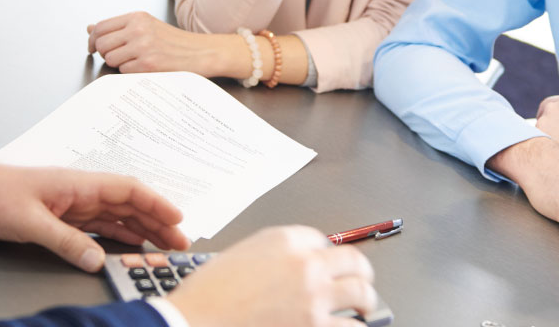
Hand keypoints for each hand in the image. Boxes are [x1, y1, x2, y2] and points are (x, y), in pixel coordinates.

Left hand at [0, 153, 189, 271]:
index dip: (155, 203)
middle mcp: (80, 191)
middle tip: (181, 242)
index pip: (127, 189)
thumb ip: (65, 241)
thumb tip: (97, 259)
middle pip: (129, 203)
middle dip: (158, 220)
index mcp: (77, 184)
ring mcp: (73, 203)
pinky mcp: (63, 216)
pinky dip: (120, 235)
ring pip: (118, 215)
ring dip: (142, 229)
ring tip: (164, 246)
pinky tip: (131, 245)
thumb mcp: (28, 222)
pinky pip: (100, 225)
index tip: (177, 219)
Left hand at [87, 11, 221, 75]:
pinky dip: (130, 72)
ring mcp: (143, 47)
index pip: (101, 27)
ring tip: (136, 61)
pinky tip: (145, 67)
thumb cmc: (175, 42)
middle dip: (105, 53)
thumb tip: (90, 28)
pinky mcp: (148, 64)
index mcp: (137, 17)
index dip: (92, 40)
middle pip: (101, 44)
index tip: (92, 47)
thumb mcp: (147, 26)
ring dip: (119, 63)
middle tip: (118, 56)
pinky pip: (123, 71)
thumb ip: (118, 27)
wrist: (202, 52)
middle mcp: (138, 29)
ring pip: (110, 59)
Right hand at [168, 226, 377, 326]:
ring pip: (361, 293)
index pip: (321, 240)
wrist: (193, 323)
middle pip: (352, 261)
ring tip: (366, 306)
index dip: (326, 254)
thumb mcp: (238, 257)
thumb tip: (288, 270)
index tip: (330, 264)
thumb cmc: (205, 297)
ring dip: (365, 300)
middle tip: (362, 280)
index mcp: (283, 240)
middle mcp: (305, 264)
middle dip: (359, 271)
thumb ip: (270, 258)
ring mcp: (315, 298)